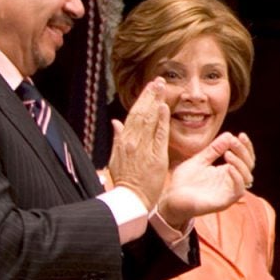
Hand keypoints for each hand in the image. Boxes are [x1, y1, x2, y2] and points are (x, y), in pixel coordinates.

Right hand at [108, 80, 169, 208]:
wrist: (130, 198)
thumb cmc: (125, 179)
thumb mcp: (116, 157)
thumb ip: (117, 138)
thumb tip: (116, 122)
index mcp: (123, 140)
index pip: (133, 115)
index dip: (142, 100)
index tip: (149, 87)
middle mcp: (132, 141)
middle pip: (141, 113)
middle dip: (149, 95)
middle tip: (158, 80)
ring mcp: (143, 148)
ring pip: (149, 120)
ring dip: (155, 101)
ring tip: (161, 87)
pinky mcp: (156, 156)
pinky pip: (159, 135)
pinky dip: (161, 121)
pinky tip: (164, 108)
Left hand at [157, 132, 252, 227]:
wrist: (171, 199)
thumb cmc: (184, 181)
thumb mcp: (199, 160)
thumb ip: (213, 150)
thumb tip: (229, 135)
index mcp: (227, 172)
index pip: (245, 158)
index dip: (245, 147)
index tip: (240, 135)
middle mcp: (231, 181)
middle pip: (248, 165)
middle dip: (243, 151)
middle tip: (234, 141)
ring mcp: (229, 192)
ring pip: (247, 177)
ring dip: (240, 163)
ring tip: (228, 153)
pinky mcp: (225, 202)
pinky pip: (238, 190)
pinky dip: (237, 177)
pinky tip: (229, 167)